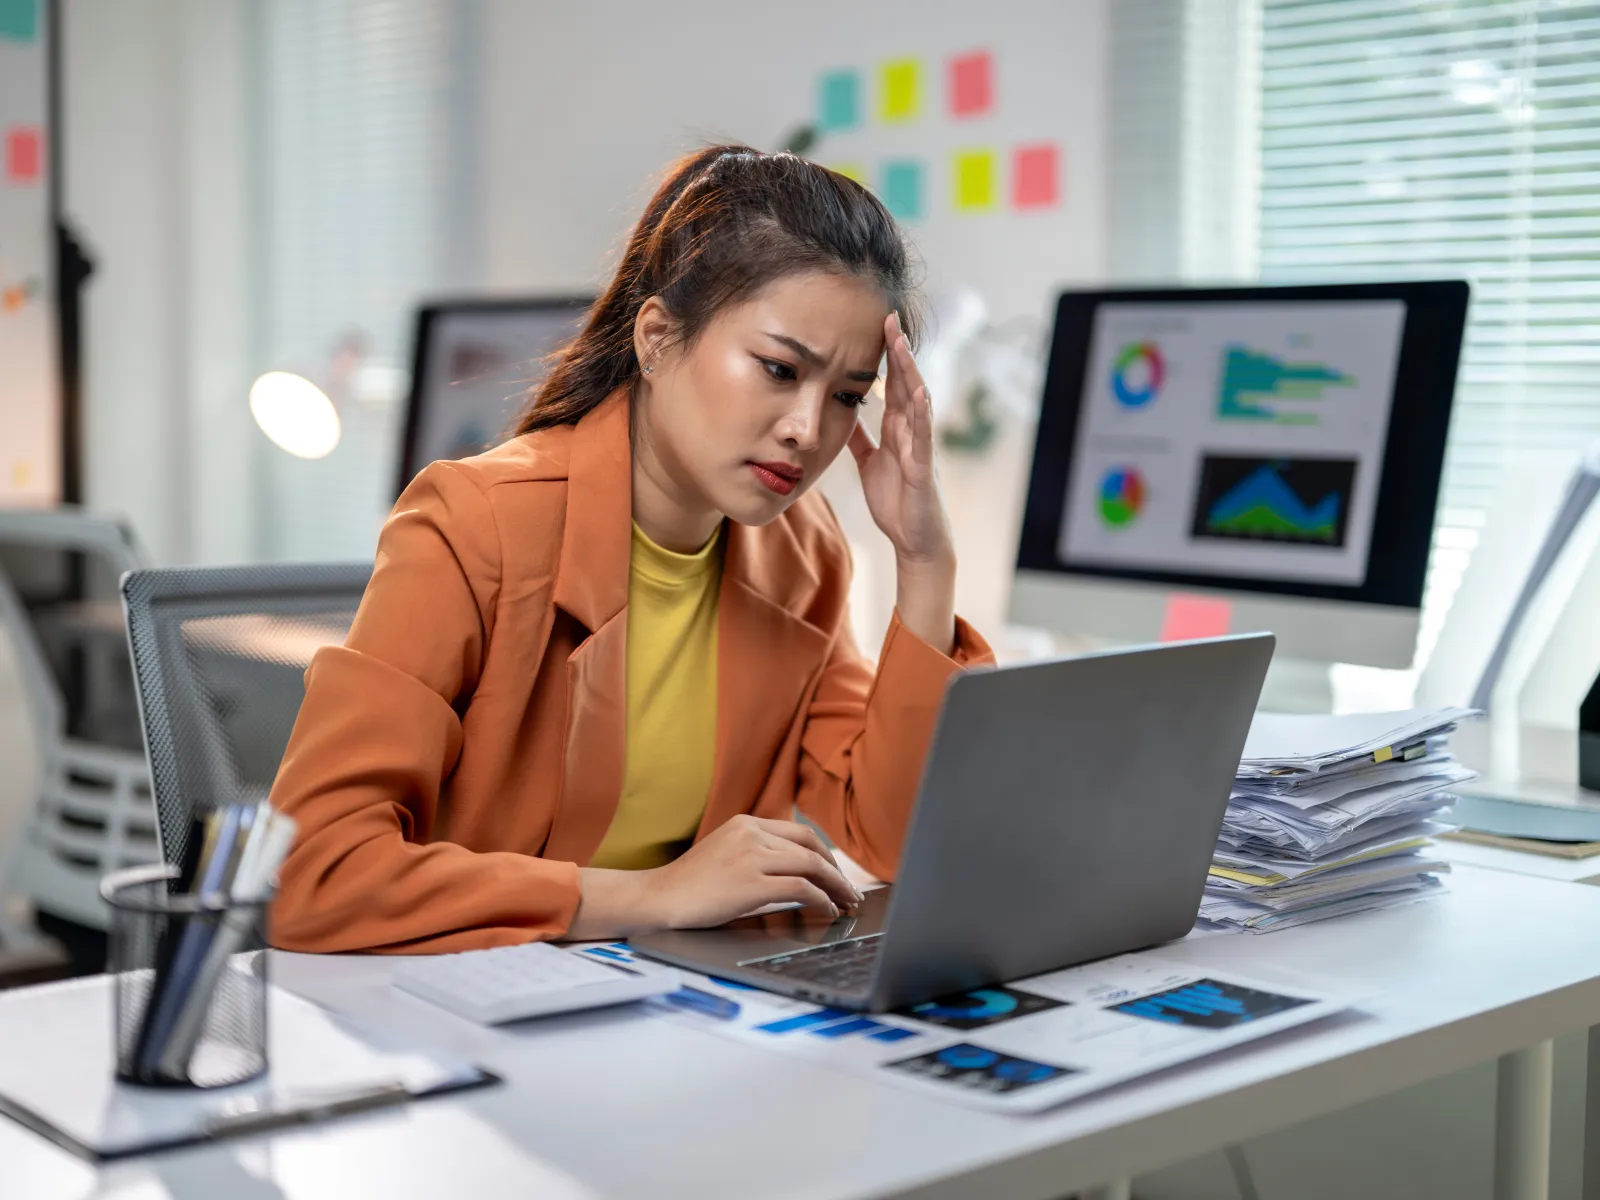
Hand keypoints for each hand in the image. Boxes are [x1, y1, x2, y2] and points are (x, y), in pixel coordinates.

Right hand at [567, 816, 861, 938]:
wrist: (657, 897)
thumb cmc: (689, 885)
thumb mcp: (725, 853)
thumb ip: (755, 852)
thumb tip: (795, 871)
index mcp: (745, 823)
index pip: (799, 833)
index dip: (825, 854)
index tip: (836, 873)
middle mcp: (751, 833)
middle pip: (811, 846)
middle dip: (836, 871)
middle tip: (850, 892)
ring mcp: (751, 856)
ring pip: (811, 865)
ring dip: (836, 887)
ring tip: (846, 904)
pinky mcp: (751, 882)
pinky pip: (801, 887)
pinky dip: (821, 899)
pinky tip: (827, 910)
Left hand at [848, 312, 955, 566]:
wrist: (913, 538)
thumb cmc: (896, 500)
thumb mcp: (869, 462)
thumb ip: (859, 437)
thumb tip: (843, 413)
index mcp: (895, 428)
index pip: (889, 384)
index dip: (884, 355)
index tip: (874, 325)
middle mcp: (910, 430)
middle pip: (904, 382)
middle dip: (898, 351)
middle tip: (888, 317)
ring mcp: (919, 445)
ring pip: (917, 401)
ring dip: (910, 371)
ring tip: (902, 343)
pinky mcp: (923, 466)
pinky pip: (923, 435)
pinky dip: (921, 413)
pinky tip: (918, 392)